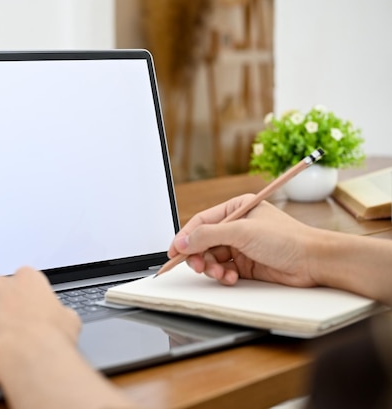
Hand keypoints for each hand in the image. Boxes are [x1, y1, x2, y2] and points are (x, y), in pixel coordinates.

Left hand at [0, 266, 80, 380]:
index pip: (24, 277)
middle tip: (7, 314)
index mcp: (28, 279)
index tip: (27, 304)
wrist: (27, 356)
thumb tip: (63, 317)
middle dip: (0, 296)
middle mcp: (1, 284)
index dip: (25, 292)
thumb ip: (60, 312)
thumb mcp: (69, 321)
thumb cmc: (49, 339)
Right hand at [168, 194, 318, 287]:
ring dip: (212, 268)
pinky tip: (231, 277)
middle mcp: (237, 226)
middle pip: (203, 242)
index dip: (185, 237)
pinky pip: (223, 269)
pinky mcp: (247, 264)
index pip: (201, 222)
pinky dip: (223, 275)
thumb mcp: (242, 232)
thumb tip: (182, 242)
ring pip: (212, 258)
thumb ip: (208, 236)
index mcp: (236, 209)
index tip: (173, 251)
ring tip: (221, 273)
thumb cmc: (287, 239)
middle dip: (199, 256)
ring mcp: (242, 246)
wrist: (314, 261)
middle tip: (199, 266)